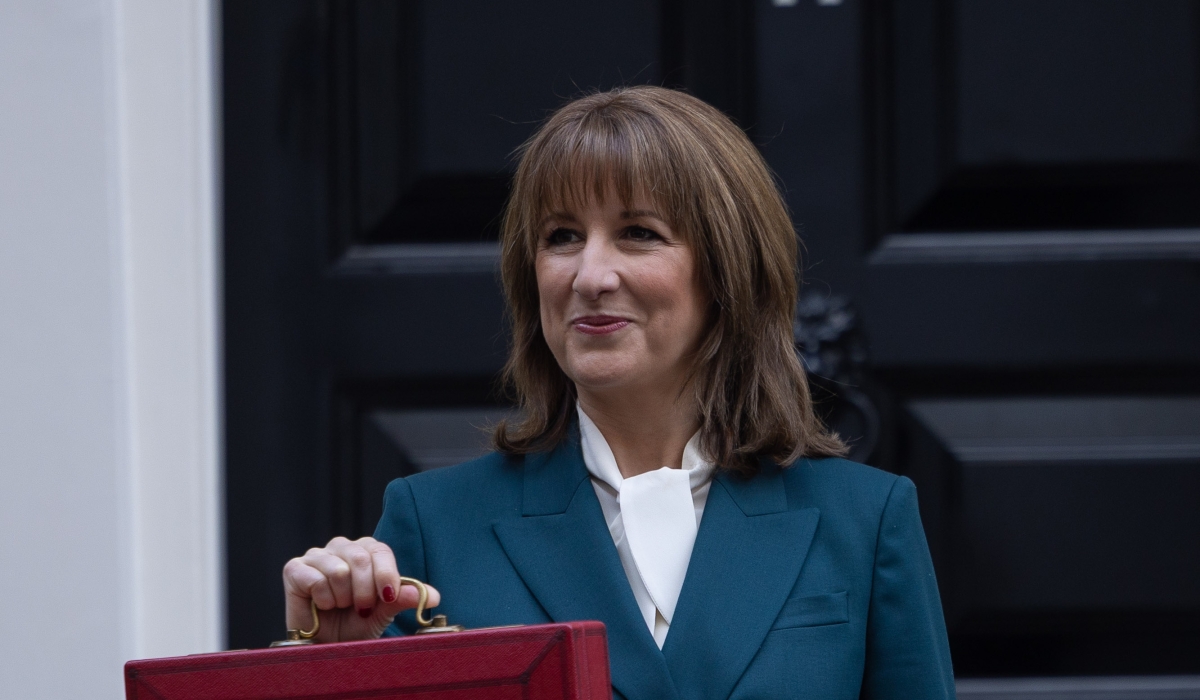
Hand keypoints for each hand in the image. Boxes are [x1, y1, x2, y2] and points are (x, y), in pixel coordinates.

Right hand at [282, 536, 440, 641]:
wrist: (326, 646)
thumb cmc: (355, 626)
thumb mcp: (384, 613)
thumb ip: (404, 598)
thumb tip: (433, 596)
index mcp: (366, 551)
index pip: (380, 551)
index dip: (386, 575)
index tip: (388, 597)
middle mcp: (341, 547)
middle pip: (360, 558)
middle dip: (365, 592)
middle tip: (361, 609)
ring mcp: (317, 555)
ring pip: (338, 570)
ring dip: (343, 598)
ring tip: (340, 607)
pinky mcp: (294, 568)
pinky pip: (315, 579)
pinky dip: (323, 599)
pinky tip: (321, 606)